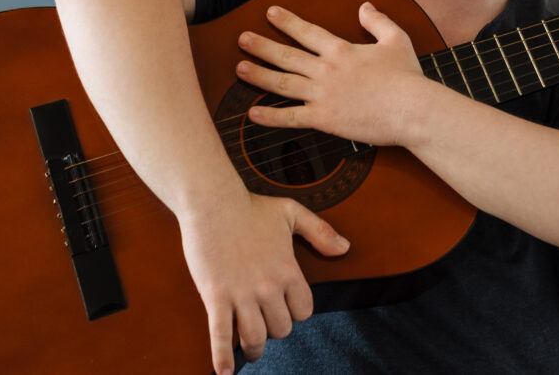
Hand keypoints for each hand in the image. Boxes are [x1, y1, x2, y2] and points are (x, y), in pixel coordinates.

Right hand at [179, 191, 349, 374]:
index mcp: (289, 270)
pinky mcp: (216, 296)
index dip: (296, 312)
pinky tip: (223, 373)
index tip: (285, 309)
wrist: (213, 201)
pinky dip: (222, 357)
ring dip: (254, 350)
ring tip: (250, 353)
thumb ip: (321, 232)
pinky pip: (220, 334)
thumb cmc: (251, 206)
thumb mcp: (292, 214)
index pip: (304, 311)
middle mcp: (269, 287)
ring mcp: (242, 294)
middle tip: (264, 324)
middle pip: (280, 328)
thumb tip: (345, 248)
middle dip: (274, 329)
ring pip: (255, 337)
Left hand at [235, 2, 425, 146]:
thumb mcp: (396, 40)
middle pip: (287, 55)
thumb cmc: (407, 77)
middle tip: (241, 38)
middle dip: (262, 46)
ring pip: (283, 83)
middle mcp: (326, 70)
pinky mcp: (325, 119)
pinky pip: (291, 118)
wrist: (412, 109)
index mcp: (341, 50)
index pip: (307, 32)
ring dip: (259, 75)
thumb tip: (365, 6)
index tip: (270, 13)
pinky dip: (270, 117)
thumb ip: (378, 21)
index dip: (287, 22)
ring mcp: (323, 95)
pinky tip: (252, 114)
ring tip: (239, 68)